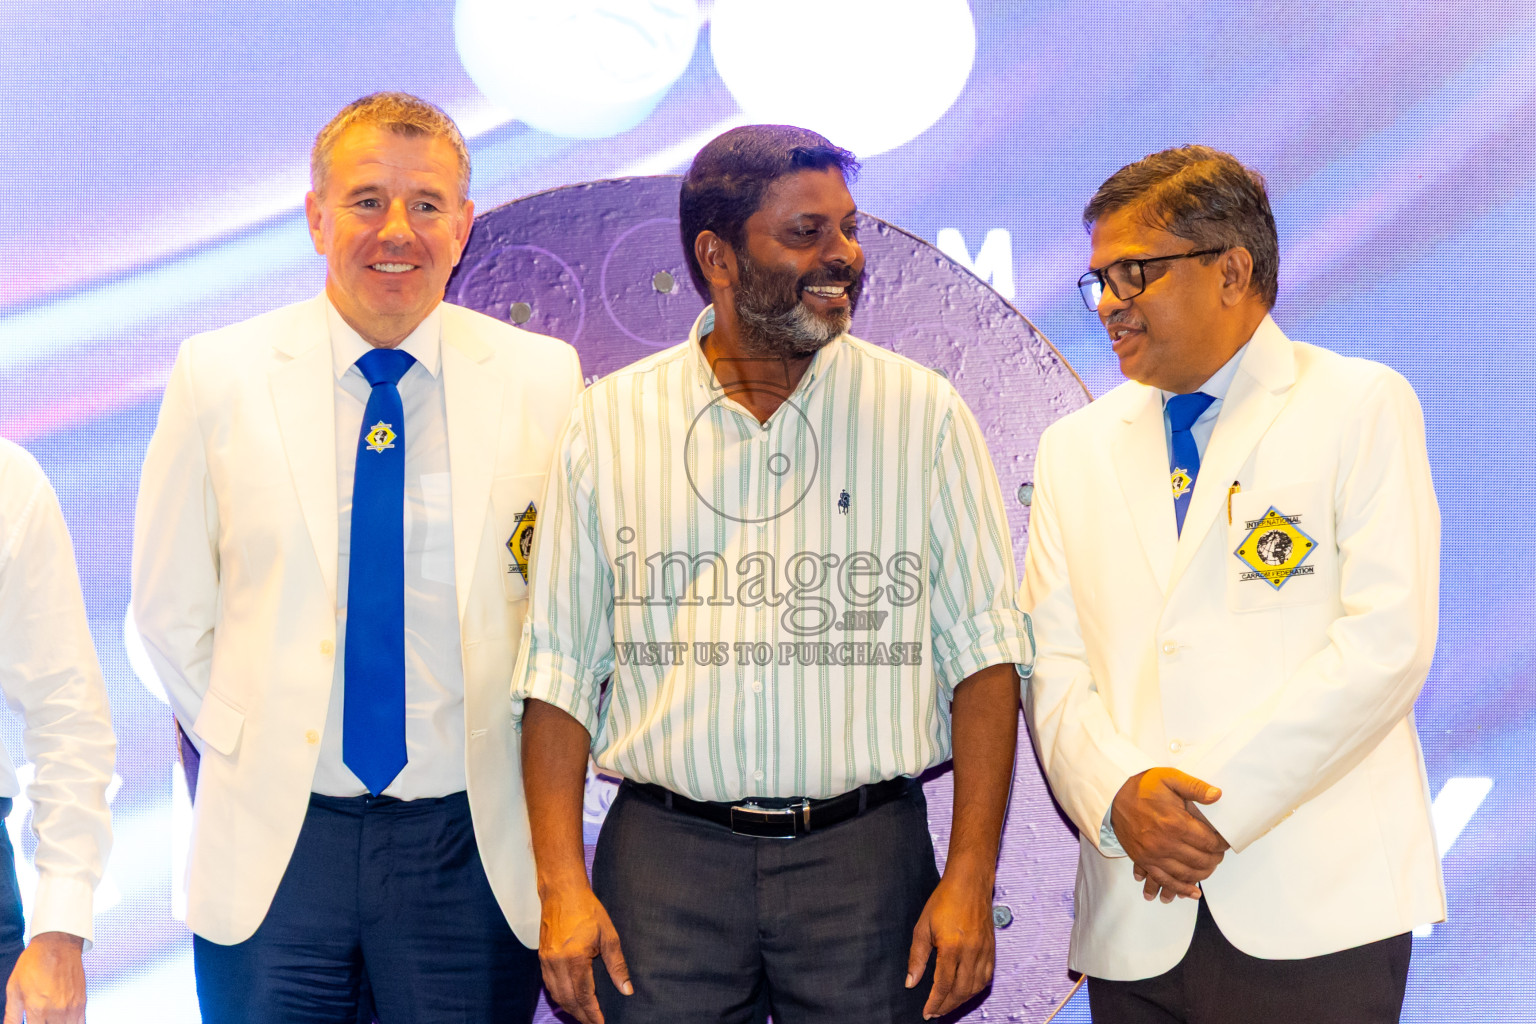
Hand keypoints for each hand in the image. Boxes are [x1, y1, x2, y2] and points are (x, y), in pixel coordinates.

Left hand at [4, 932, 85, 1023]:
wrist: (58, 943)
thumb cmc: (34, 963)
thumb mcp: (14, 988)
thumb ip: (11, 1015)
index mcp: (37, 1008)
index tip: (31, 1023)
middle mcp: (57, 1010)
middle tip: (40, 1020)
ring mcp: (72, 1006)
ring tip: (49, 1020)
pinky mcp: (82, 1001)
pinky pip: (80, 1022)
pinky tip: (63, 1021)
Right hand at [537, 880, 630, 1023]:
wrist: (562, 892)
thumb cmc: (587, 910)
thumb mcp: (609, 936)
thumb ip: (617, 965)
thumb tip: (626, 989)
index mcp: (575, 958)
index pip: (583, 995)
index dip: (592, 1013)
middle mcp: (557, 963)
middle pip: (568, 1000)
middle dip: (581, 1015)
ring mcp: (546, 961)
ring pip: (557, 995)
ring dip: (570, 1009)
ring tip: (584, 1016)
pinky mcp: (542, 958)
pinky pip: (549, 985)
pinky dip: (560, 997)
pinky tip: (569, 1000)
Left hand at [905, 872, 994, 1019]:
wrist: (970, 882)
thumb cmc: (944, 900)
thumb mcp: (923, 927)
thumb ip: (917, 958)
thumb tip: (911, 983)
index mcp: (952, 947)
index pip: (943, 985)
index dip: (935, 1002)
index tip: (927, 1013)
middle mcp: (971, 952)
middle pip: (960, 991)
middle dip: (947, 1006)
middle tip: (935, 1013)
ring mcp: (984, 951)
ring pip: (975, 987)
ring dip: (961, 1000)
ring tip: (947, 1005)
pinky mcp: (992, 949)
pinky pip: (986, 977)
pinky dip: (975, 989)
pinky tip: (965, 991)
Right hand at [1110, 768, 1227, 901]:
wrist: (1114, 796)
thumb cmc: (1142, 787)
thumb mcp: (1170, 778)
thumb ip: (1195, 787)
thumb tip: (1217, 795)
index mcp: (1175, 823)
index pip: (1209, 842)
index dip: (1221, 844)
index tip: (1224, 842)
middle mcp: (1165, 843)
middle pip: (1201, 861)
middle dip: (1215, 859)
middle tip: (1218, 854)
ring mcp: (1153, 855)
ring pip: (1186, 874)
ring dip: (1202, 874)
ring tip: (1209, 867)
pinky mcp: (1143, 861)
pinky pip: (1165, 881)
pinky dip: (1180, 889)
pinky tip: (1192, 892)